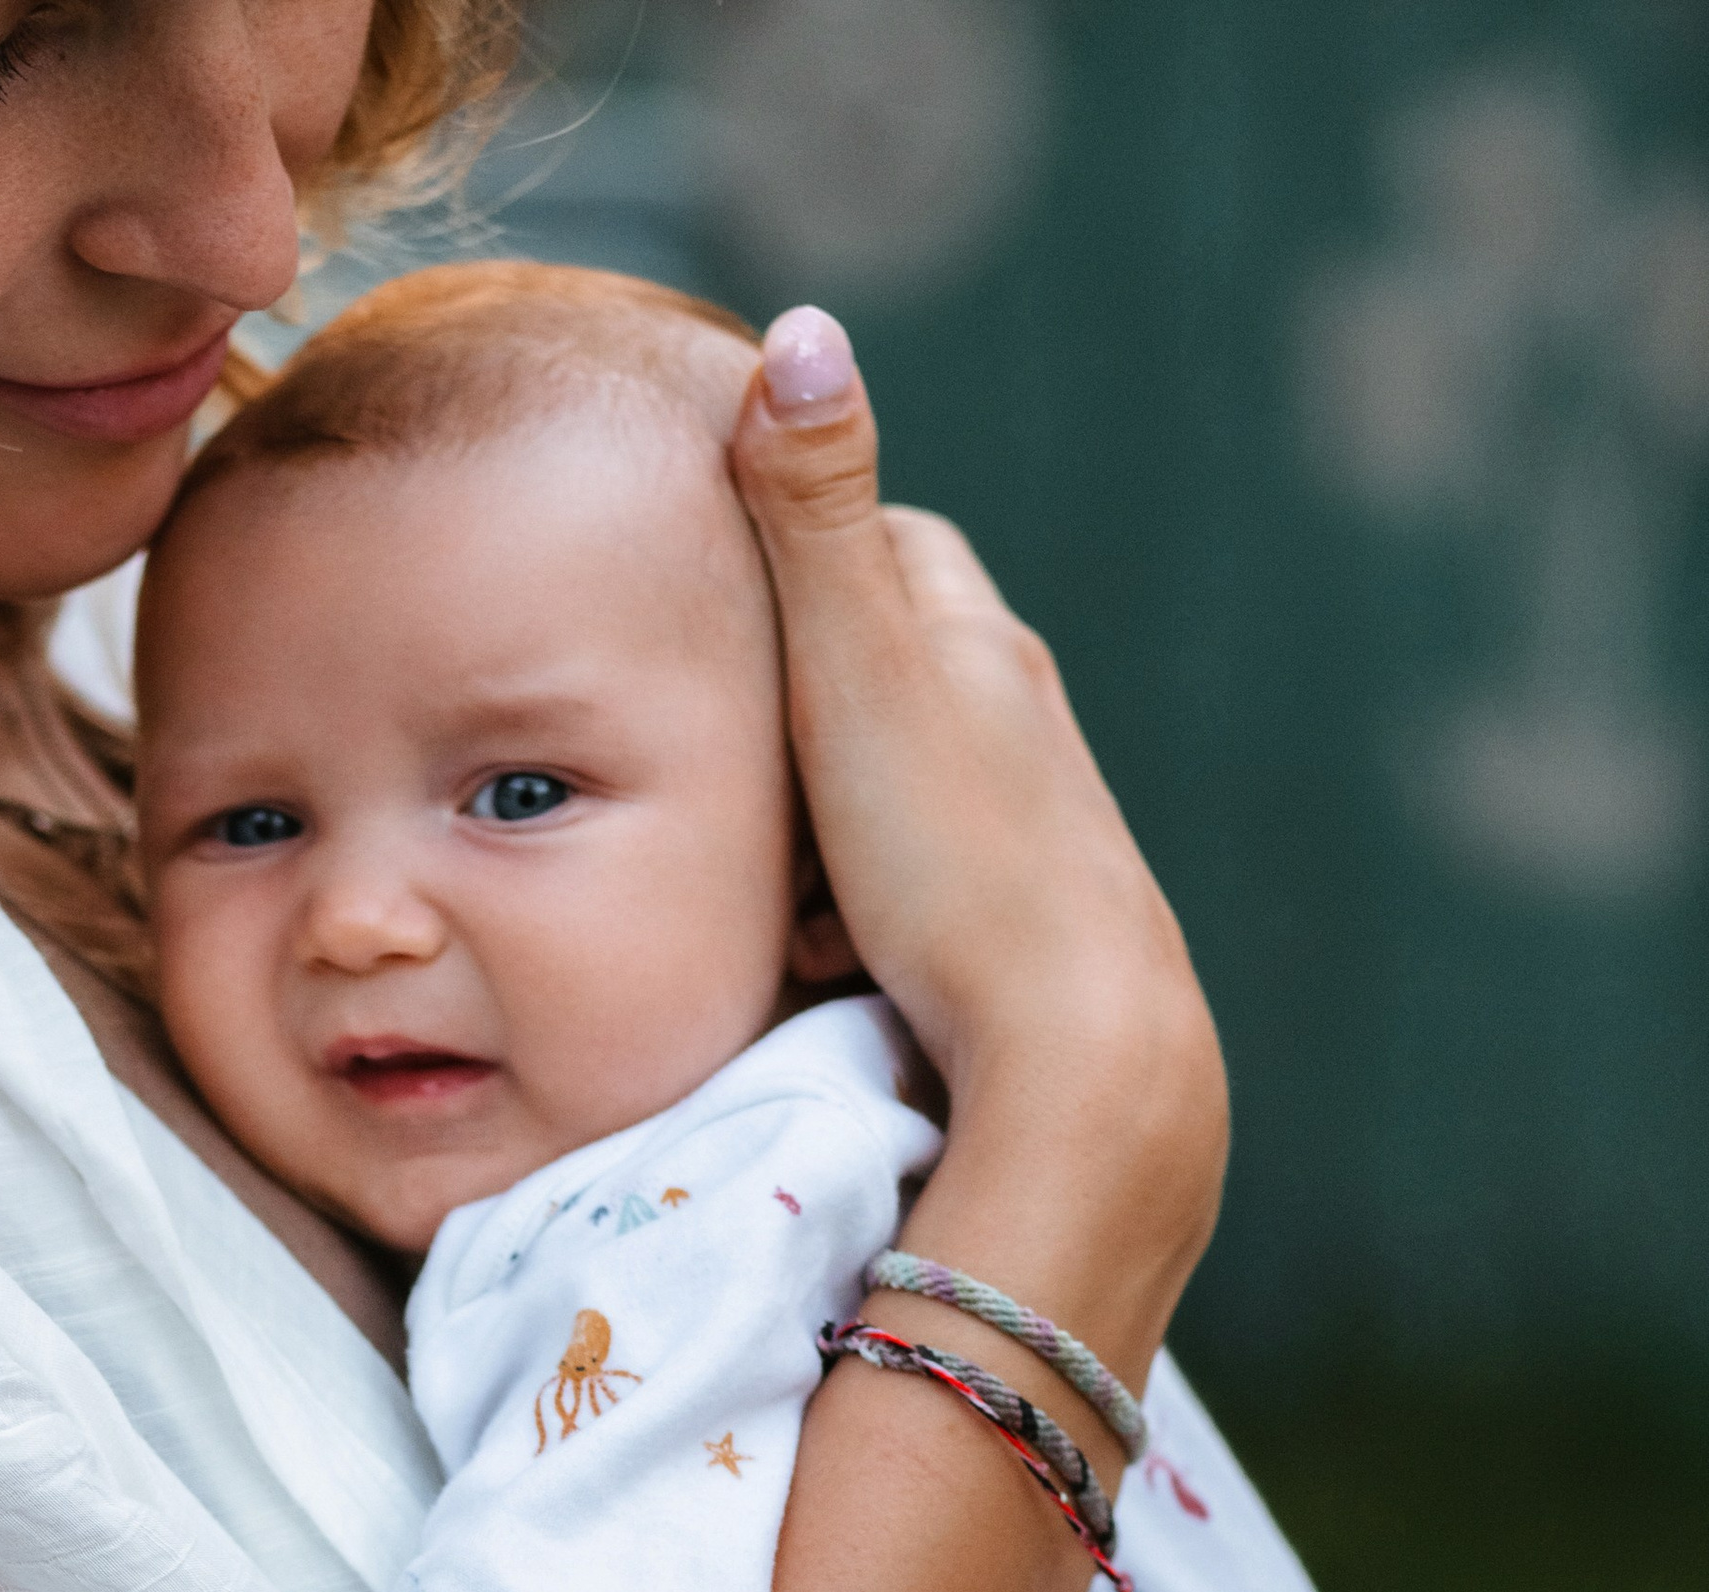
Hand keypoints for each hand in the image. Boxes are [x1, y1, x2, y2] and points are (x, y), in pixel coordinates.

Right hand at [729, 309, 1228, 1379]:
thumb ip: (813, 518)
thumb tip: (804, 327)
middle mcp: (1021, 724)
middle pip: (886, 674)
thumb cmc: (957, 863)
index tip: (721, 606)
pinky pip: (915, 890)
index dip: (797, 558)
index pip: (887, 547)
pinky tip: (834, 964)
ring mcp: (1032, 830)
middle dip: (800, 714)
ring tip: (786, 895)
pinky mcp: (1025, 931)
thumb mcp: (858, 676)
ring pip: (894, 792)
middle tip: (733, 778)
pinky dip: (860, 910)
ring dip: (823, 829)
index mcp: (979, 646)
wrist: (1079, 1055)